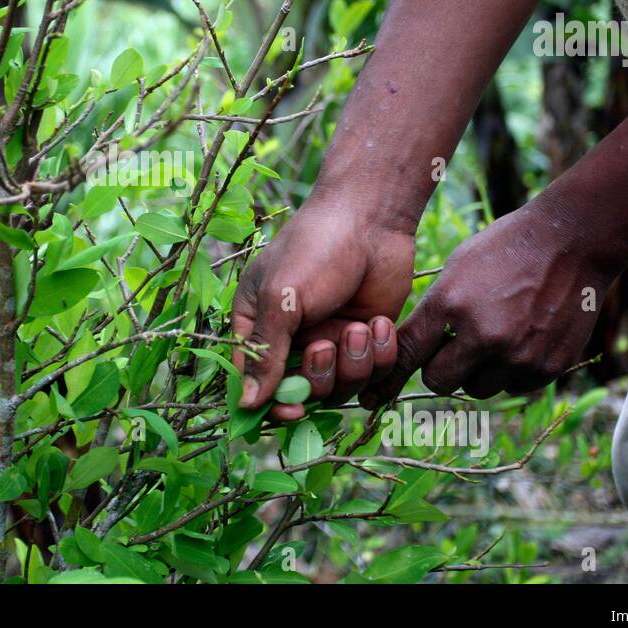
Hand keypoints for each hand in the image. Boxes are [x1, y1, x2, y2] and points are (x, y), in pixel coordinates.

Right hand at [231, 193, 414, 421]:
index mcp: (258, 326)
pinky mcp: (366, 338)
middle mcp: (292, 339)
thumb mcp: (281, 298)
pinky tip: (380, 324)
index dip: (273, 404)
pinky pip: (374, 372)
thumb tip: (247, 405)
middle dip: (320, 376)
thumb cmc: (314, 248)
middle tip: (327, 345)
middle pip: (302, 393)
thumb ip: (266, 352)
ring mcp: (331, 339)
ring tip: (360, 328)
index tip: (293, 410)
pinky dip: (380, 356)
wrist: (371, 217)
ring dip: (354, 364)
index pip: (255, 384)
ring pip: (341, 387)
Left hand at [362, 196, 618, 406]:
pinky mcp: (548, 367)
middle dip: (440, 368)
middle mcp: (483, 336)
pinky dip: (511, 372)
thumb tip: (414, 350)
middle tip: (452, 347)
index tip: (376, 393)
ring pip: (477, 389)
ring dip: (477, 372)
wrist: (572, 241)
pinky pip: (514, 387)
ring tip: (492, 338)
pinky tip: (521, 339)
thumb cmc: (505, 248)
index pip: (407, 354)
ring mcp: (518, 355)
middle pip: (439, 382)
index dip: (390, 375)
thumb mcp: (456, 268)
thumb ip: (434, 311)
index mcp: (451, 304)